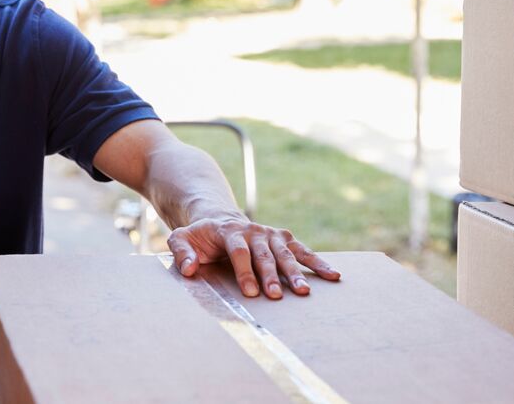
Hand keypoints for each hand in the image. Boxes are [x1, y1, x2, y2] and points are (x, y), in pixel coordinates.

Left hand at [167, 217, 339, 299]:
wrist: (219, 218)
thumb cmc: (199, 236)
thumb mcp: (182, 238)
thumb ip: (181, 252)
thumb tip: (190, 269)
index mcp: (229, 231)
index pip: (239, 251)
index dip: (245, 271)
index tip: (250, 292)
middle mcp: (253, 230)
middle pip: (265, 254)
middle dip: (272, 275)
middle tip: (277, 295)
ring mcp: (270, 234)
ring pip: (285, 254)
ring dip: (295, 272)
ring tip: (304, 292)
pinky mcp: (283, 238)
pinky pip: (302, 250)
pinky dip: (317, 262)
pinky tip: (332, 275)